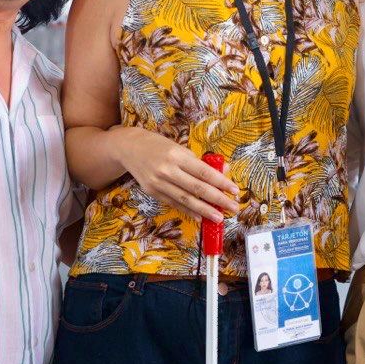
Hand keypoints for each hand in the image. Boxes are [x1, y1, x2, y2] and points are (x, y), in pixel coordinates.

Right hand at [111, 127, 239, 221]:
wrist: (130, 148)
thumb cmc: (159, 146)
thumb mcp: (180, 148)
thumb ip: (199, 162)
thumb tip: (223, 171)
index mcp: (178, 155)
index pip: (204, 172)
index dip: (221, 183)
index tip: (234, 190)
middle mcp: (168, 170)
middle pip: (197, 188)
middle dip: (218, 199)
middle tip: (233, 207)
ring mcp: (158, 182)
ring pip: (186, 199)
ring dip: (205, 210)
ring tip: (218, 217)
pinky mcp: (152, 192)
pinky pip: (173, 203)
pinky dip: (188, 211)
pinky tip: (200, 217)